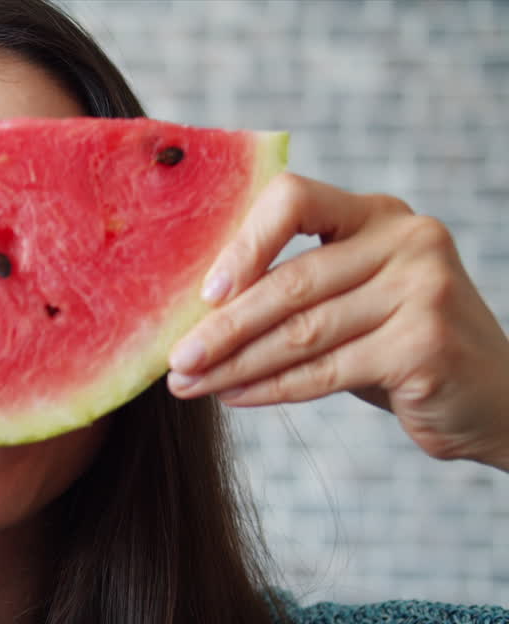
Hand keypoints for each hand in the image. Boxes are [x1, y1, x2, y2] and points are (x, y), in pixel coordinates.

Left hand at [165, 173, 508, 470]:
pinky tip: (235, 397)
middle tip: (174, 359)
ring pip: (300, 331)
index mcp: (377, 214)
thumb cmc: (401, 344)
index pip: (294, 198)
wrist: (497, 398)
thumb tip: (194, 311)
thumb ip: (294, 288)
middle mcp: (406, 239)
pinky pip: (325, 370)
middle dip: (221, 326)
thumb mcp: (353, 299)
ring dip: (234, 364)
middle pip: (289, 281)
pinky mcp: (425, 345)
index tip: (202, 292)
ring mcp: (422, 289)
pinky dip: (271, 388)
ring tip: (189, 384)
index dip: (242, 243)